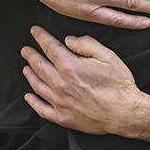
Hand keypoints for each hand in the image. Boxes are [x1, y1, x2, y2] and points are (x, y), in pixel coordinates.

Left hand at [22, 25, 149, 141]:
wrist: (125, 113)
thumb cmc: (119, 85)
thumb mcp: (108, 56)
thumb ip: (86, 44)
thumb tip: (69, 40)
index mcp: (71, 67)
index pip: (50, 48)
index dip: (41, 37)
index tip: (34, 31)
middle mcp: (60, 84)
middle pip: (39, 66)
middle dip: (30, 55)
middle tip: (25, 50)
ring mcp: (60, 102)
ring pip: (37, 86)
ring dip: (30, 75)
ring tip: (26, 68)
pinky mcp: (62, 117)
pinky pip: (41, 109)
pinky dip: (33, 102)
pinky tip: (29, 96)